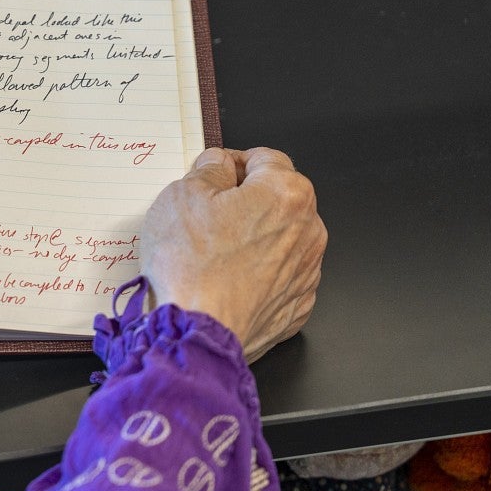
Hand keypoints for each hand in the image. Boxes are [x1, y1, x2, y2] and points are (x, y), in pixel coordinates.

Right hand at [141, 147, 325, 362]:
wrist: (197, 331)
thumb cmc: (191, 265)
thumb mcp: (182, 194)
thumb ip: (208, 168)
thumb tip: (218, 165)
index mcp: (287, 194)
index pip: (265, 158)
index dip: (233, 161)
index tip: (214, 173)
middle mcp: (309, 231)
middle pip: (277, 200)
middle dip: (246, 200)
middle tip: (206, 214)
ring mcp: (306, 273)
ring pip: (280, 239)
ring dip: (253, 238)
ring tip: (213, 252)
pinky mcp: (297, 306)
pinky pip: (278, 276)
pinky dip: (257, 273)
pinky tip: (226, 278)